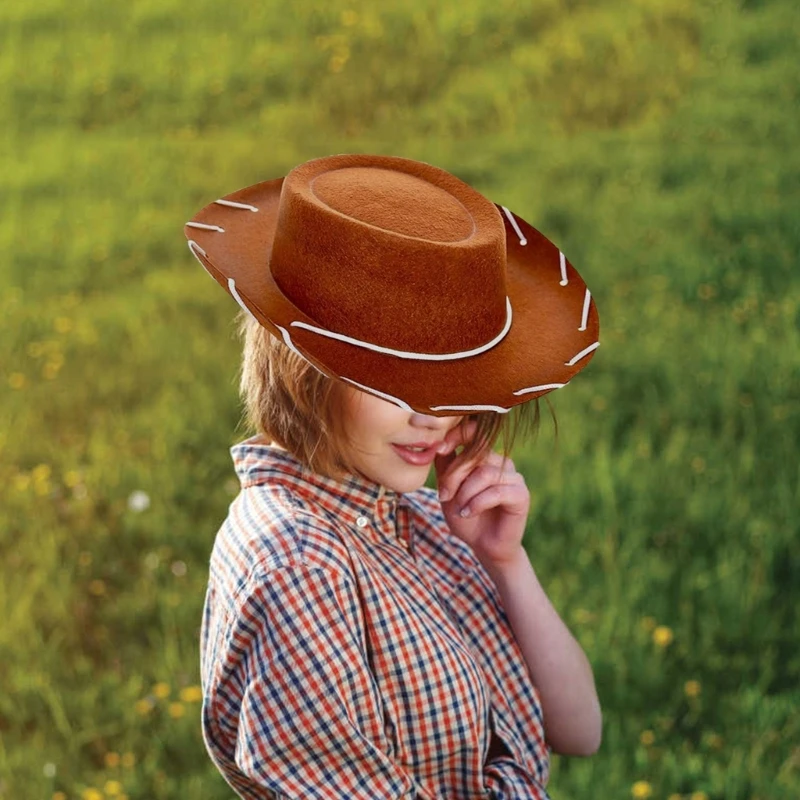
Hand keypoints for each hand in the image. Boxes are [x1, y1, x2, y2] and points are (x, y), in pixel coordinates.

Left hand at [433, 419, 530, 568]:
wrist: (483, 545)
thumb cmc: (465, 516)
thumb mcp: (448, 489)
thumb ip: (446, 466)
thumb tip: (439, 442)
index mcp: (485, 457)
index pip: (475, 433)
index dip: (458, 435)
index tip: (440, 448)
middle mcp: (501, 462)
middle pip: (475, 455)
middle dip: (454, 476)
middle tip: (443, 496)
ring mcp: (513, 477)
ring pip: (484, 473)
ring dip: (465, 493)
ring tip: (458, 509)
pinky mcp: (521, 494)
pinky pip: (496, 492)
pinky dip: (476, 503)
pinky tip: (467, 513)